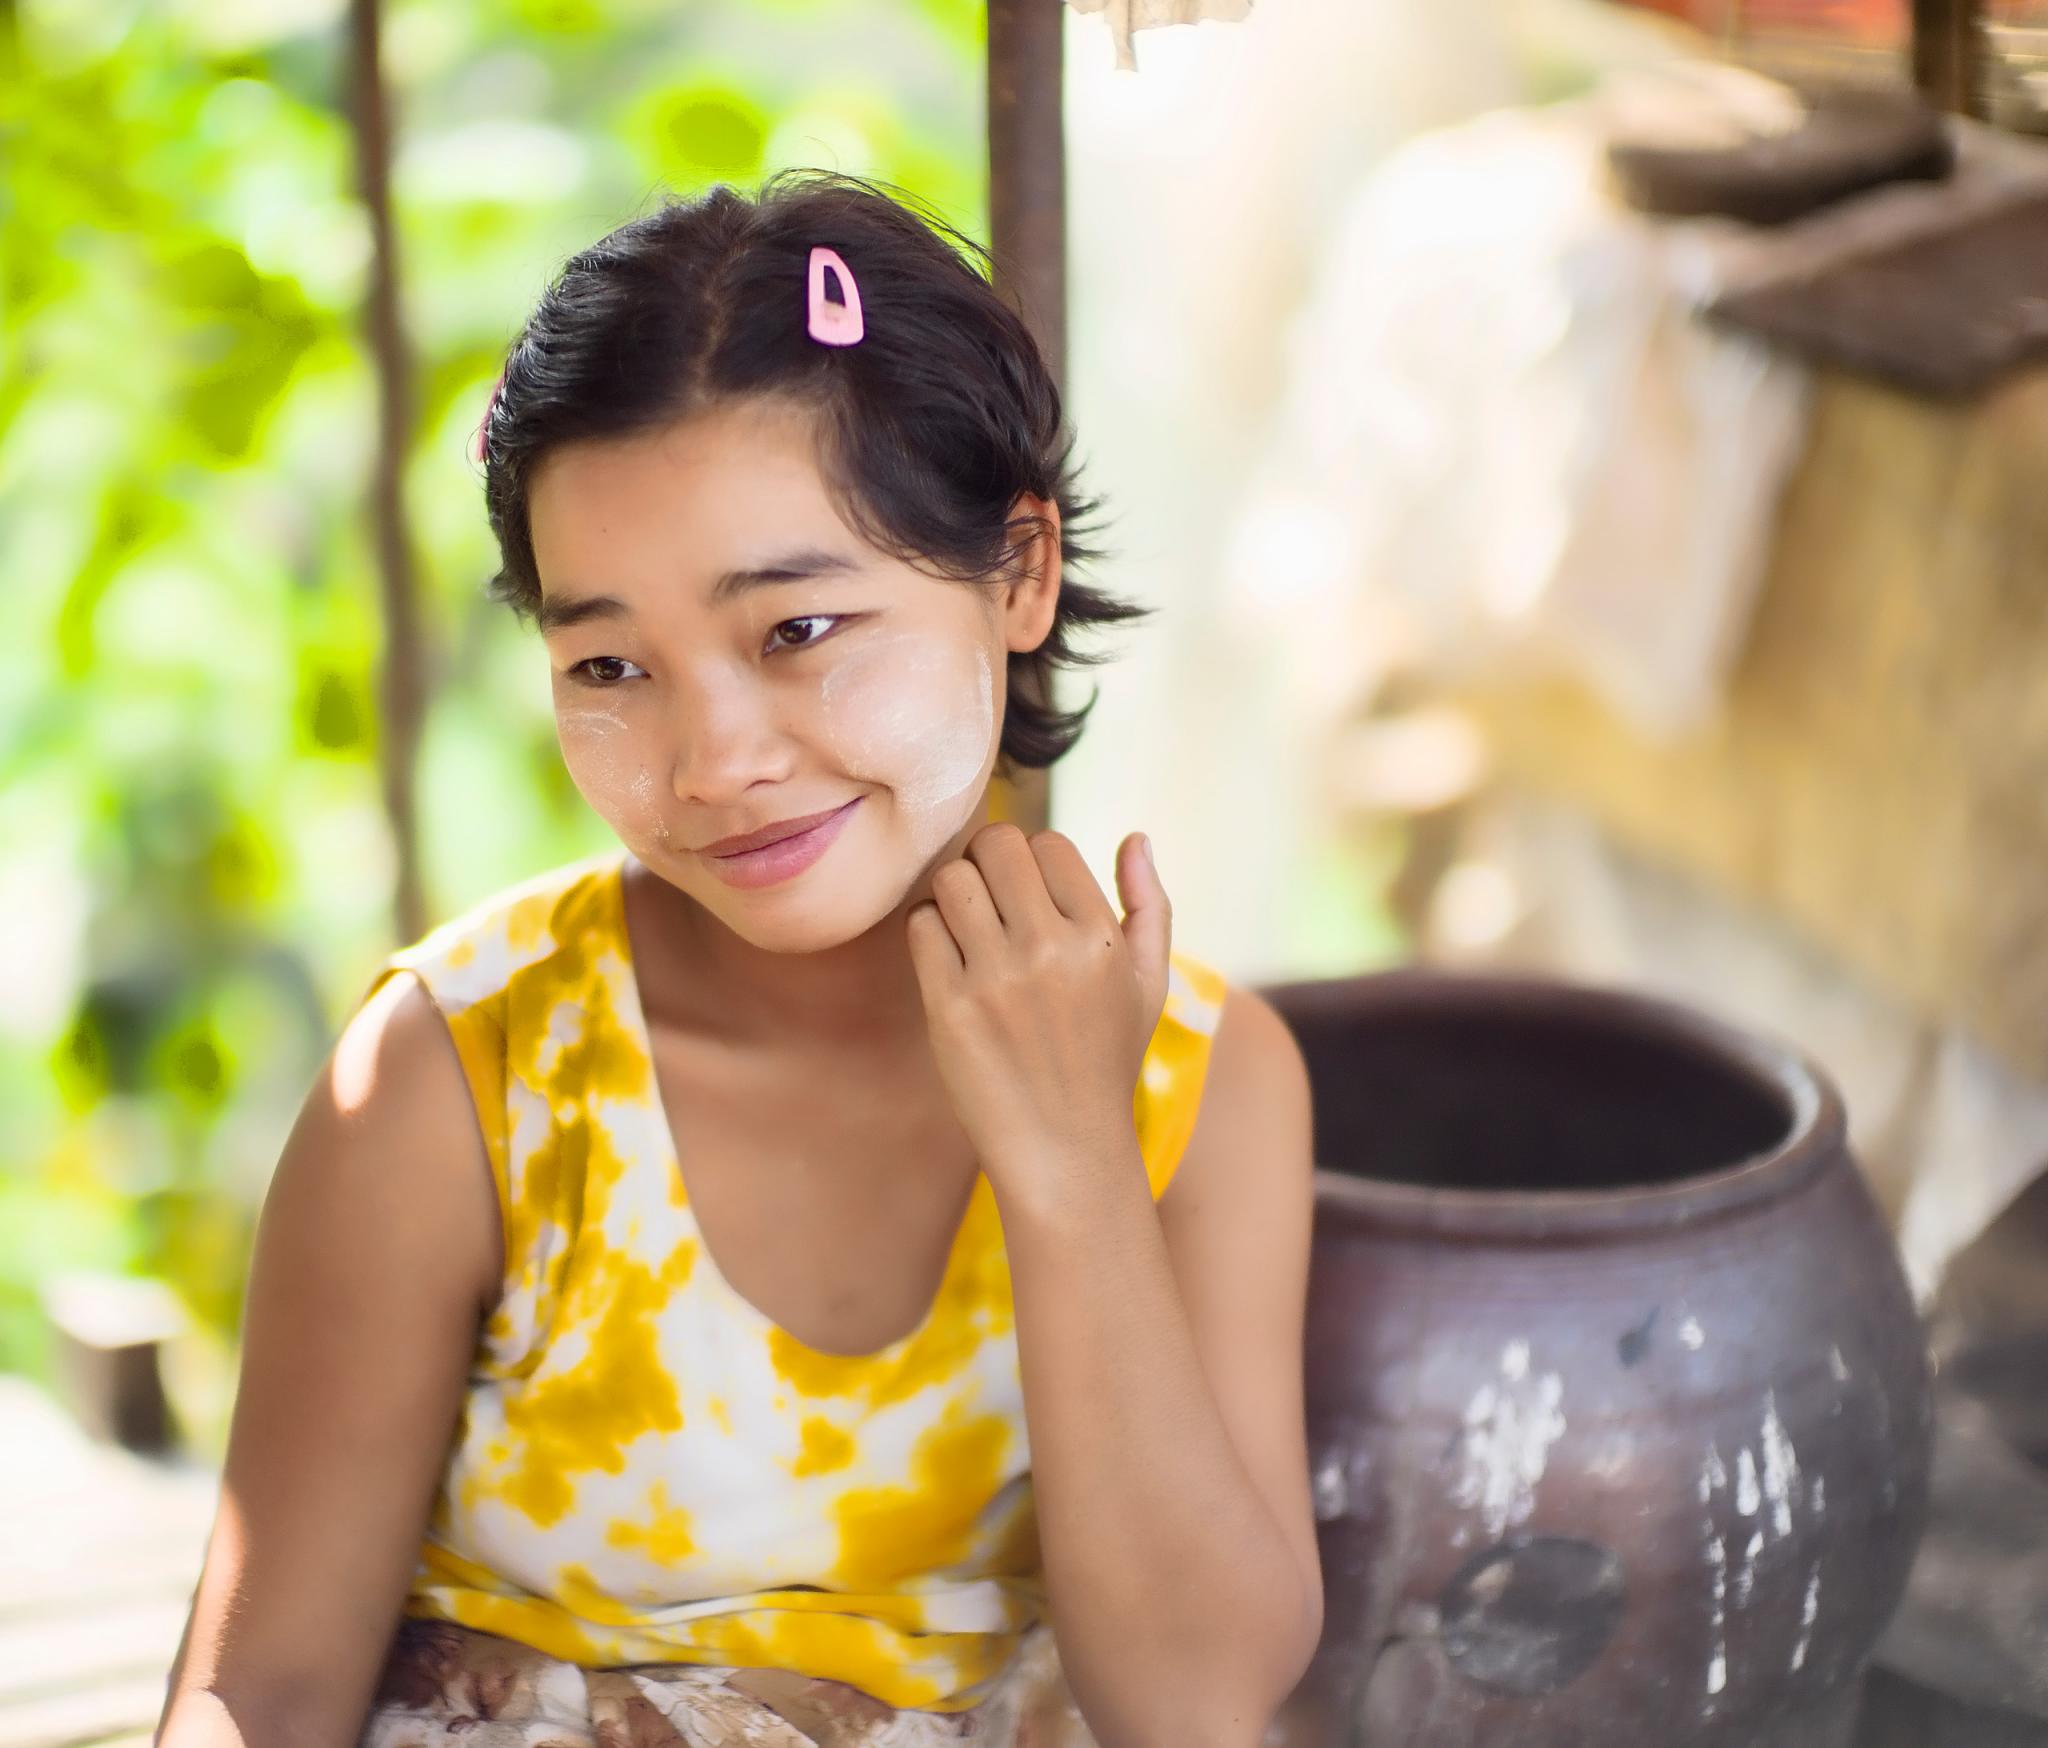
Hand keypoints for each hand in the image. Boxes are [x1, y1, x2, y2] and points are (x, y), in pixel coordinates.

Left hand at [905, 823, 1171, 1198]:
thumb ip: (1150, 904)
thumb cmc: (1107, 1061)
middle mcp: (1051, 949)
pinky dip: (929, 931)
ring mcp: (997, 978)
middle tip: (990, 896)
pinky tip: (950, 958)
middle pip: (995, 845)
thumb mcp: (1150, 985)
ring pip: (951, 877)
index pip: (1048, 842)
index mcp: (1102, 937)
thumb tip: (1136, 836)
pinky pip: (922, 926)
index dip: (1034, 858)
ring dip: (954, 892)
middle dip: (988, 860)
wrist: (1066, 1148)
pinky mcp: (951, 1007)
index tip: (1031, 892)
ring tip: (968, 925)